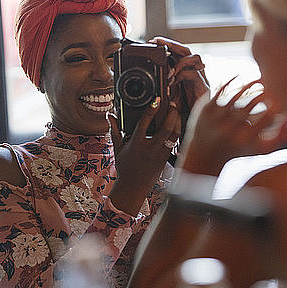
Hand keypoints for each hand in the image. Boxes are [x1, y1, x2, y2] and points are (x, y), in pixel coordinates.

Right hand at [107, 97, 180, 215]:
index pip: (144, 124)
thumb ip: (114, 130)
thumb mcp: (117, 148)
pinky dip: (177, 131)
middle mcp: (149, 149)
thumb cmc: (125, 167)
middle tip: (171, 103)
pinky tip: (176, 123)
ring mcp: (160, 154)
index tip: (156, 100)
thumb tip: (110, 115)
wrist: (134, 187)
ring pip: (174, 135)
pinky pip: (175, 142)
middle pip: (165, 128)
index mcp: (136, 145)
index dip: (151, 110)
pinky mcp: (166, 158)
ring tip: (175, 111)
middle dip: (171, 113)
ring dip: (176, 121)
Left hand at [150, 36, 209, 130]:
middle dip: (172, 44)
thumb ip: (160, 87)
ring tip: (168, 70)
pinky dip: (182, 75)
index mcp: (184, 73)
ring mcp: (201, 79)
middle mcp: (193, 73)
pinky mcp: (204, 88)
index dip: (166, 46)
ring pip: (195, 57)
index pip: (177, 54)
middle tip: (157, 42)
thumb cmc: (180, 114)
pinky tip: (173, 81)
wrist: (192, 128)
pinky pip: (195, 73)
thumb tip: (145, 81)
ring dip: (179, 61)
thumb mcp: (166, 97)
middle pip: (186, 50)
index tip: (152, 42)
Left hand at [178, 77, 286, 175]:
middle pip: (252, 103)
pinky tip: (239, 77)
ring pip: (237, 94)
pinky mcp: (205, 110)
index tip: (280, 97)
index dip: (277, 103)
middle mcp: (229, 131)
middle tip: (270, 84)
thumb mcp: (261, 149)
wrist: (204, 155)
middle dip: (264, 91)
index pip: (268, 116)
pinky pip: (220, 90)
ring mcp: (215, 119)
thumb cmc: (239, 150)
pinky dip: (231, 81)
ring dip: (249, 84)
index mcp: (245, 140)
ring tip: (257, 80)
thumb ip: (281, 136)